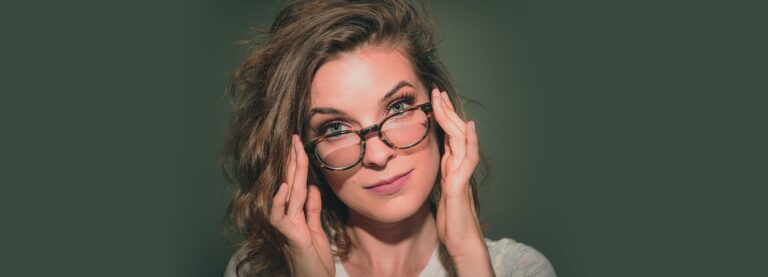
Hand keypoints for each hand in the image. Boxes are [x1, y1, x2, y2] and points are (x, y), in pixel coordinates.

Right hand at [269, 135, 333, 276]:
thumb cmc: (313, 262)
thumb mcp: (316, 231)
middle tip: (295, 138)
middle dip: (293, 160)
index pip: (297, 184)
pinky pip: (280, 217)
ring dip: (291, 172)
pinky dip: (280, 201)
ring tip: (293, 152)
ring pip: (288, 194)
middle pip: (291, 184)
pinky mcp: (289, 237)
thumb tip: (313, 188)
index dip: (299, 165)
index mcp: (296, 215)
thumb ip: (313, 210)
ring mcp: (287, 226)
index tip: (300, 145)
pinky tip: (284, 187)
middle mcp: (288, 218)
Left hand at [431, 89, 494, 275]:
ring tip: (445, 101)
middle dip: (445, 111)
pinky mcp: (462, 184)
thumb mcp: (437, 191)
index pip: (447, 135)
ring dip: (453, 119)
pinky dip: (469, 142)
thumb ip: (437, 175)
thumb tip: (424, 162)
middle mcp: (458, 166)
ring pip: (461, 140)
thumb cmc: (450, 219)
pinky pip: (468, 159)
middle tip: (437, 92)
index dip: (441, 116)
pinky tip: (468, 128)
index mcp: (451, 166)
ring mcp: (462, 173)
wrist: (461, 240)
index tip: (432, 99)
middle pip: (454, 132)